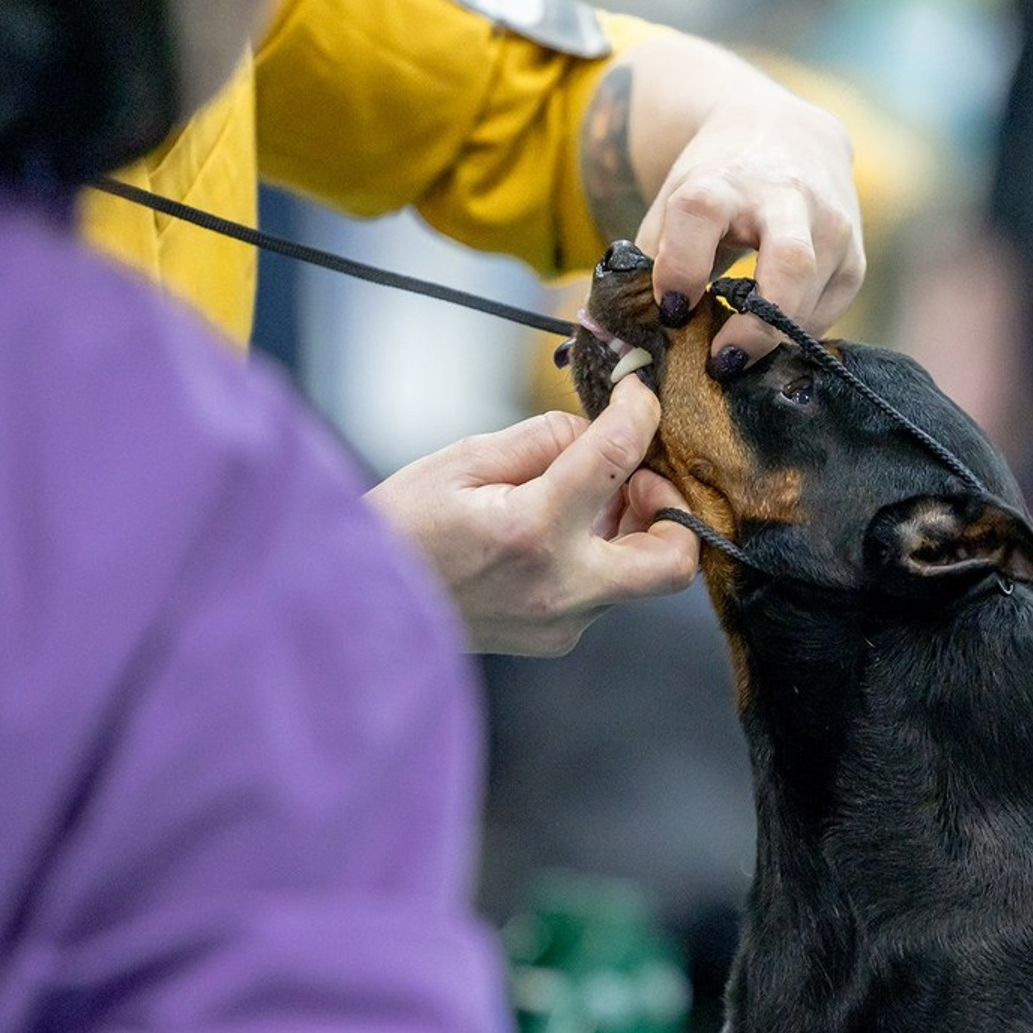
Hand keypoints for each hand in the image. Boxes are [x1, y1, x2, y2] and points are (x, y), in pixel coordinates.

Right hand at [366, 375, 698, 655]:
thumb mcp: (462, 461)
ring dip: (632, 527)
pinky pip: (604, 588)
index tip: (636, 394)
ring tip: (582, 497)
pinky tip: (554, 532)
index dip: (639, 411)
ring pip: (640, 573)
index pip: (618, 456)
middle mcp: (561, 587)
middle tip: (636, 478)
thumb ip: (542, 439)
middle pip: (673, 560)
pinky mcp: (556, 638)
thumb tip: (595, 430)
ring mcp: (562, 623)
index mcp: (533, 529)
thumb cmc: (400, 531)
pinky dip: (599, 551)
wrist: (359, 612)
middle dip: (672, 509)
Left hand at [640, 88, 865, 363]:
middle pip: (789, 264)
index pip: (700, 215)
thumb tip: (609, 339)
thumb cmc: (717, 186)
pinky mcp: (855, 255)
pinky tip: (770, 338)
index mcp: (723, 182)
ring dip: (774, 339)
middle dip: (756, 325)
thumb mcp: (673, 207)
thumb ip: (645, 266)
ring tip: (738, 355)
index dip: (680, 267)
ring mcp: (831, 225)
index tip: (670, 310)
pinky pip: (830, 311)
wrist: (787, 135)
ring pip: (814, 296)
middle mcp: (786, 197)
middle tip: (722, 362)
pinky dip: (797, 334)